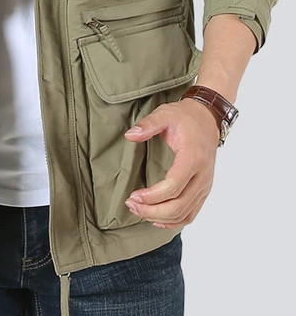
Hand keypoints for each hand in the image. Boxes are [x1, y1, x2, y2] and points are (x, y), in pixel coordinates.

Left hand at [123, 97, 220, 227]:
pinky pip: (191, 214)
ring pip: (184, 214)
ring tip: (138, 210)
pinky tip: (157, 220)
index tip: (134, 196)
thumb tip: (130, 135)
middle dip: (152, 211)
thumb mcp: (164, 115)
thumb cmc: (185, 118)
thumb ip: (147, 125)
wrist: (206, 119)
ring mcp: (204, 186)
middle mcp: (202, 176)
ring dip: (160, 217)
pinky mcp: (203, 191)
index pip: (174, 186)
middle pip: (179, 206)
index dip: (152, 196)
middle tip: (131, 205)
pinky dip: (174, 221)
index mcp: (193, 158)